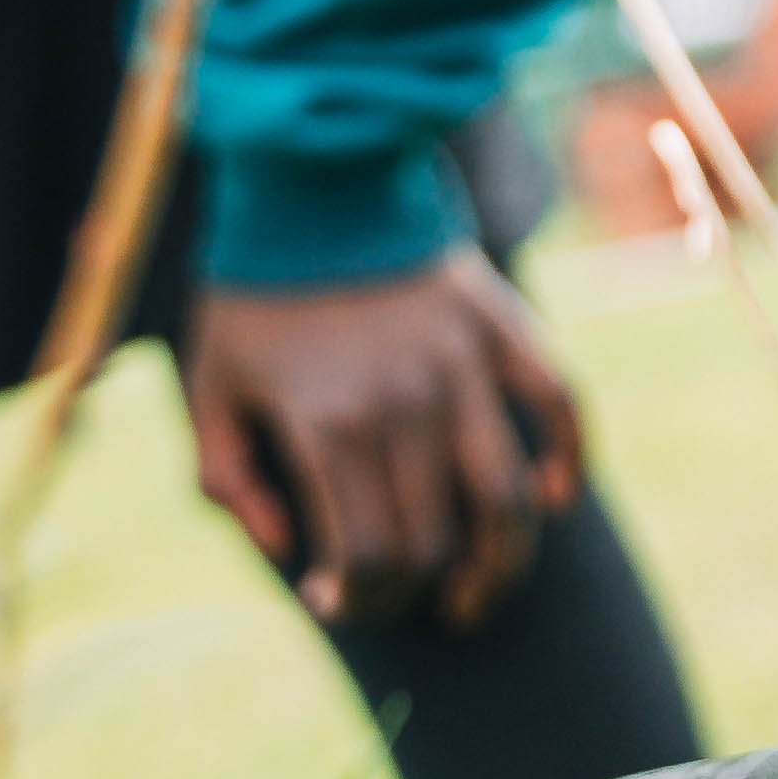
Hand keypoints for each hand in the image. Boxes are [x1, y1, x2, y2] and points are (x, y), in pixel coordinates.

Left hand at [183, 248, 589, 632]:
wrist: (311, 178)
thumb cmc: (251, 290)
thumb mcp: (206, 387)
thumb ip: (226, 479)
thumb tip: (286, 548)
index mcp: (327, 425)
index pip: (367, 558)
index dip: (356, 600)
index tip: (334, 600)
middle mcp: (404, 405)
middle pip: (432, 543)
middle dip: (412, 590)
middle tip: (394, 595)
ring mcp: (463, 367)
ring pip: (507, 500)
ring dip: (500, 565)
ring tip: (474, 592)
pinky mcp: (501, 328)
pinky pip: (560, 402)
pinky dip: (571, 457)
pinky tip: (555, 496)